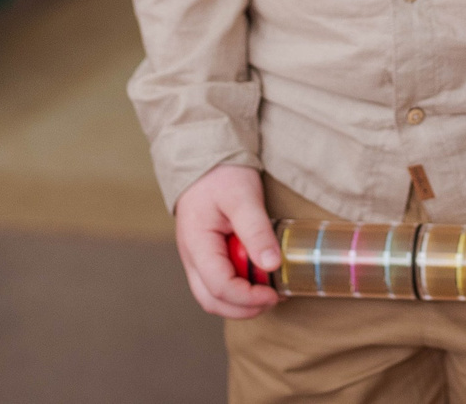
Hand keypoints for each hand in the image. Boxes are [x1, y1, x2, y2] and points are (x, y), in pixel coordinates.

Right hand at [172, 164, 280, 319]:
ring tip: (268, 292)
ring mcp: (196, 258)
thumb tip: (271, 265)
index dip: (247, 297)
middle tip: (273, 299)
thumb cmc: (222, 174)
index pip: (219, 286)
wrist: (206, 157)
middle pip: (211, 300)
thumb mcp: (243, 198)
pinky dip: (237, 290)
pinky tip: (258, 279)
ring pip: (212, 296)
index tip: (274, 293)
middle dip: (243, 308)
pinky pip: (217, 283)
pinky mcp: (205, 255)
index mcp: (196, 243)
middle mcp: (191, 256)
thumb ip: (256, 231)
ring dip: (240, 302)